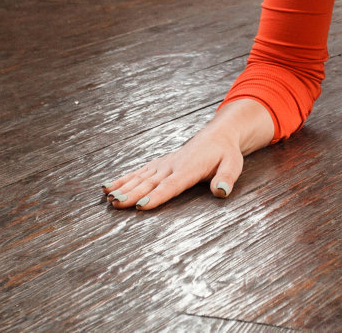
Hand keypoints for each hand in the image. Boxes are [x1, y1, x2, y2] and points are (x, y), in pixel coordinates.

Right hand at [103, 129, 242, 210]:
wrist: (217, 135)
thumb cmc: (226, 153)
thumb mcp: (233, 165)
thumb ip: (226, 178)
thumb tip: (221, 191)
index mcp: (190, 168)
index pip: (171, 185)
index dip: (156, 196)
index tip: (141, 206)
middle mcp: (173, 165)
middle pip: (150, 182)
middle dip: (132, 194)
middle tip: (116, 203)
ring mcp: (163, 164)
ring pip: (141, 177)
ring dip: (124, 187)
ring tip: (108, 197)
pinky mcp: (159, 164)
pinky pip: (139, 172)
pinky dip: (123, 178)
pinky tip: (108, 186)